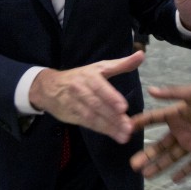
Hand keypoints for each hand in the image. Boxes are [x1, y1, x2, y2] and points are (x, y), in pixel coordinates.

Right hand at [29, 50, 144, 143]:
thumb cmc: (80, 76)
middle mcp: (80, 89)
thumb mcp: (99, 67)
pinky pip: (88, 124)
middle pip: (97, 105)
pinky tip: (114, 135)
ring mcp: (74, 103)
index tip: (123, 107)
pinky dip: (102, 130)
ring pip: (92, 116)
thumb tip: (141, 54)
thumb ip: (121, 64)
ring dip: (109, 127)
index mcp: (89, 76)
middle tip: (129, 127)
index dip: (111, 97)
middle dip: (113, 117)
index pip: (99, 87)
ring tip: (124, 135)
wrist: (49, 87)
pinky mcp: (72, 116)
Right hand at [130, 85, 190, 181]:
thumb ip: (173, 94)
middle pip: (159, 145)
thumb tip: (150, 90)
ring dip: (158, 166)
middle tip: (132, 165)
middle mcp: (180, 130)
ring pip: (171, 157)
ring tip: (145, 175)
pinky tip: (173, 179)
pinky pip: (190, 165)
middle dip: (146, 155)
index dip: (140, 124)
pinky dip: (182, 172)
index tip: (124, 128)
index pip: (153, 120)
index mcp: (176, 114)